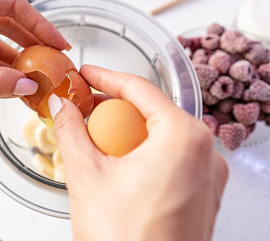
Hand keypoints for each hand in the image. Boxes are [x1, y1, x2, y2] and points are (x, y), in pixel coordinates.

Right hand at [48, 65, 227, 240]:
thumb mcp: (87, 176)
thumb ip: (71, 131)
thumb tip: (61, 107)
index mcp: (184, 137)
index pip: (140, 89)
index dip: (106, 77)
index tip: (86, 74)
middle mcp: (206, 152)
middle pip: (152, 112)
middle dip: (113, 110)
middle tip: (83, 111)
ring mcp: (208, 175)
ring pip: (161, 136)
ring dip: (126, 134)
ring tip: (95, 143)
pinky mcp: (203, 194)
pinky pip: (171, 159)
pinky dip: (142, 154)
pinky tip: (116, 167)